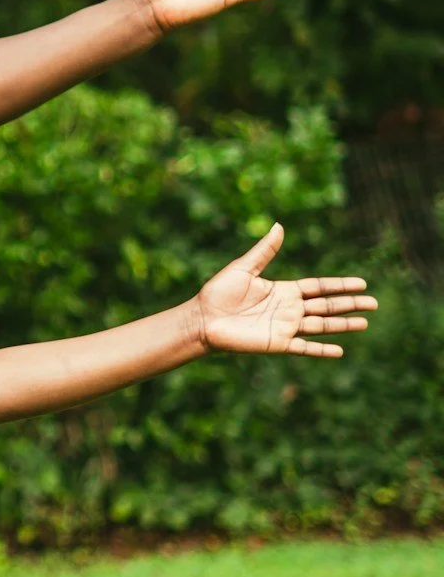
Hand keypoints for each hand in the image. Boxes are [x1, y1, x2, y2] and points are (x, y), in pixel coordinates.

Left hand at [195, 223, 372, 357]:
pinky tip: (340, 351)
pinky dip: (322, 350)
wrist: (202, 318)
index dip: (339, 285)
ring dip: (343, 326)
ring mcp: (285, 327)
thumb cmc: (219, 292)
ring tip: (365, 323)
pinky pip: (304, 347)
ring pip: (321, 326)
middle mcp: (288, 309)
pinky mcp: (277, 343)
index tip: (362, 284)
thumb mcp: (244, 268)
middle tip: (374, 304)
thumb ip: (264, 251)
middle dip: (349, 304)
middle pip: (326, 306)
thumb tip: (279, 225)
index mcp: (283, 290)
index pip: (318, 287)